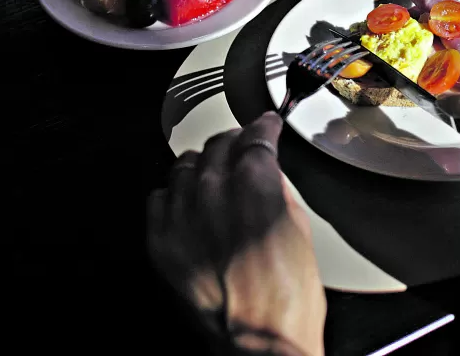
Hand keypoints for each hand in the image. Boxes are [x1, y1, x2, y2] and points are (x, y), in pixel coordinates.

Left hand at [147, 112, 324, 355]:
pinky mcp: (160, 241)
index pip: (254, 135)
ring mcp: (181, 216)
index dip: (263, 127)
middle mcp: (212, 192)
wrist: (257, 343)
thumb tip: (267, 173)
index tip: (266, 126)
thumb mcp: (299, 230)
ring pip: (186, 166)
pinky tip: (188, 206)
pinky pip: (159, 197)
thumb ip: (278, 190)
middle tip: (243, 151)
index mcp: (254, 184)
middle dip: (234, 144)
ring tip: (214, 178)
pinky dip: (175, 196)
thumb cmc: (286, 297)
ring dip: (204, 167)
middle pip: (218, 145)